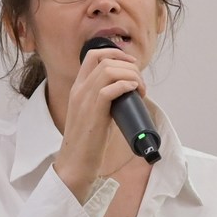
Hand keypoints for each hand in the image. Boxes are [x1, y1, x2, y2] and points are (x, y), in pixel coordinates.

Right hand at [53, 46, 147, 198]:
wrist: (75, 163)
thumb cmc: (88, 142)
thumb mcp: (94, 114)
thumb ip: (105, 100)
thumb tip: (128, 93)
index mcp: (78, 88)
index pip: (93, 55)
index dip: (115, 53)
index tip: (131, 64)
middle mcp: (79, 90)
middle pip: (105, 60)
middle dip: (129, 67)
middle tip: (141, 83)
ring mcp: (84, 100)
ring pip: (109, 71)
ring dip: (131, 76)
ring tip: (140, 90)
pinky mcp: (93, 112)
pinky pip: (110, 88)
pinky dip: (126, 85)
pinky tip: (134, 92)